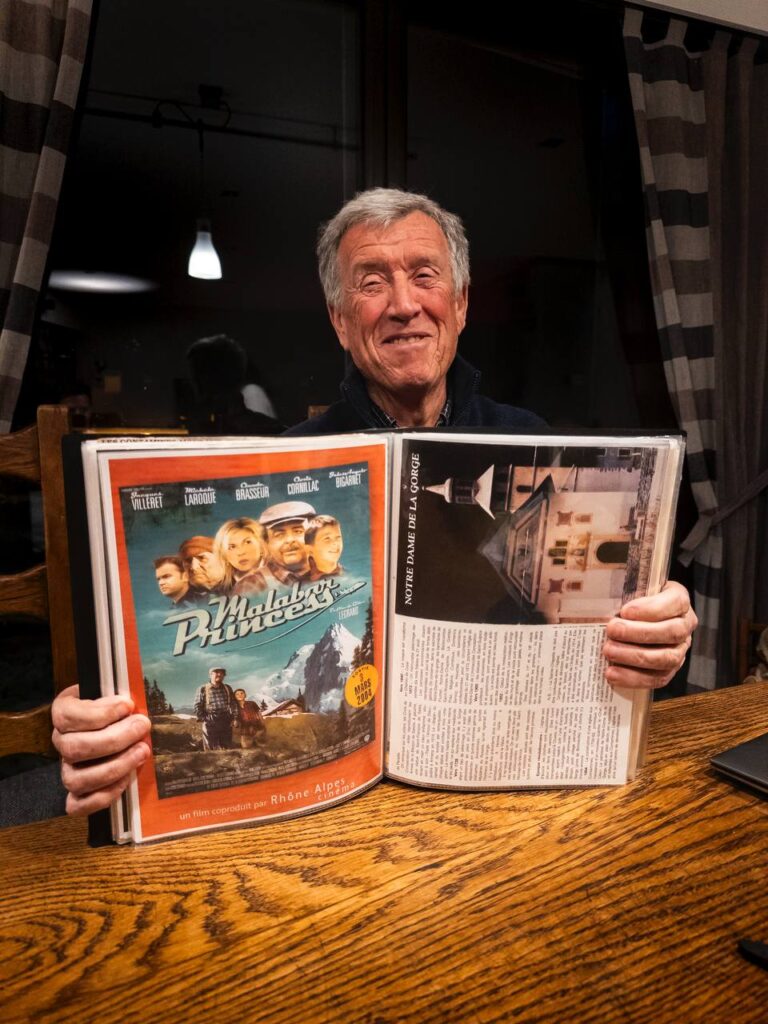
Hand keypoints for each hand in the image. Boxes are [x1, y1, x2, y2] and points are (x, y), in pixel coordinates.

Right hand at [52, 685, 151, 815]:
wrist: (115, 729)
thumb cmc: (115, 709)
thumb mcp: (114, 696)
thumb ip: (118, 700)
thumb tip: (133, 706)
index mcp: (64, 714)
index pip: (68, 716)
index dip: (99, 713)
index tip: (128, 705)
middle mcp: (61, 742)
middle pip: (75, 748)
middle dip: (114, 739)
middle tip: (142, 727)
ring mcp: (67, 769)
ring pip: (76, 779)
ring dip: (115, 767)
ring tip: (142, 752)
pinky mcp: (76, 794)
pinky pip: (79, 805)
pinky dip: (104, 795)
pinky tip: (128, 778)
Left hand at [603, 580, 696, 689]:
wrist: (641, 619)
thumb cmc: (635, 600)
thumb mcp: (634, 588)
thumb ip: (626, 589)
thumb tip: (602, 592)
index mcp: (679, 600)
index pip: (676, 602)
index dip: (651, 608)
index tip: (625, 611)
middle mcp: (685, 625)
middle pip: (671, 632)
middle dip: (639, 633)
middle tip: (612, 630)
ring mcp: (680, 649)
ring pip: (666, 658)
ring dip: (634, 657)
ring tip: (609, 651)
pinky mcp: (670, 669)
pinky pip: (657, 678)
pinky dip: (633, 678)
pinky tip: (612, 674)